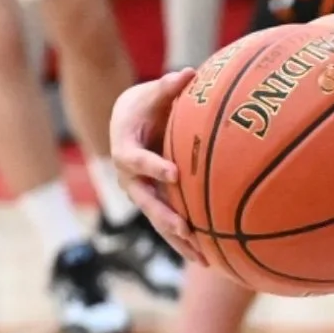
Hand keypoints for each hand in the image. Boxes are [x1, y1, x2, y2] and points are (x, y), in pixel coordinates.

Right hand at [109, 68, 204, 258]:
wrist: (127, 122)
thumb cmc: (143, 105)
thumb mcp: (151, 94)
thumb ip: (168, 86)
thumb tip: (188, 73)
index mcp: (126, 149)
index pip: (137, 160)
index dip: (153, 167)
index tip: (174, 173)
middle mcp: (130, 177)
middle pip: (146, 201)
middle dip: (165, 216)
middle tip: (185, 229)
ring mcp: (141, 193)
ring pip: (158, 220)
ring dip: (178, 240)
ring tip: (203, 259)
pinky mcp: (154, 201)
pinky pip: (168, 224)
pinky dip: (185, 242)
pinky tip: (207, 258)